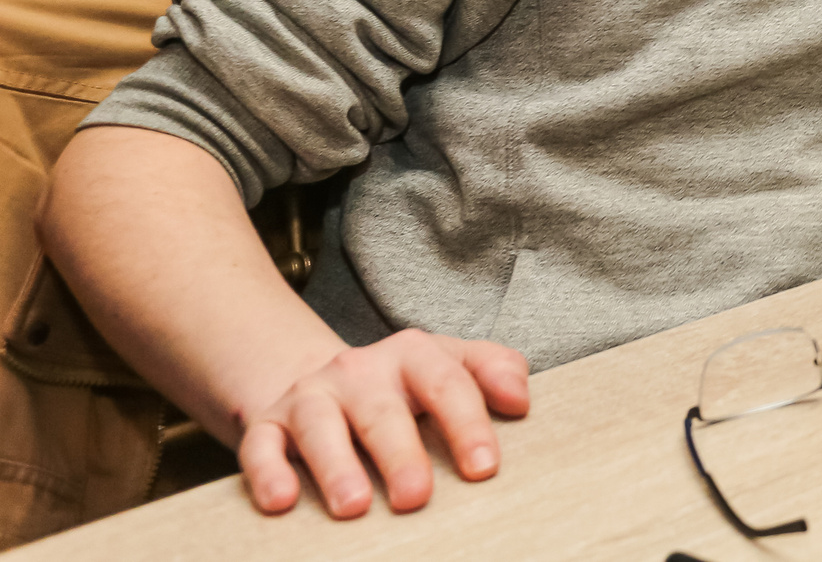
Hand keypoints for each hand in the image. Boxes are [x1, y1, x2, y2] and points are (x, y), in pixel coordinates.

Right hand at [236, 328, 530, 517]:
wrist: (322, 379)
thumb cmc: (404, 386)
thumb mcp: (451, 365)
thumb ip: (494, 371)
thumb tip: (521, 398)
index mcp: (413, 355)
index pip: (447, 383)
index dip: (467, 424)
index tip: (483, 468)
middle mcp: (360, 372)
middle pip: (383, 411)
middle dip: (401, 454)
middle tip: (417, 497)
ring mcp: (311, 396)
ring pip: (321, 427)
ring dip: (337, 466)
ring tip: (354, 506)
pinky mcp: (267, 424)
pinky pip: (260, 446)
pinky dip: (268, 472)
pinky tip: (282, 500)